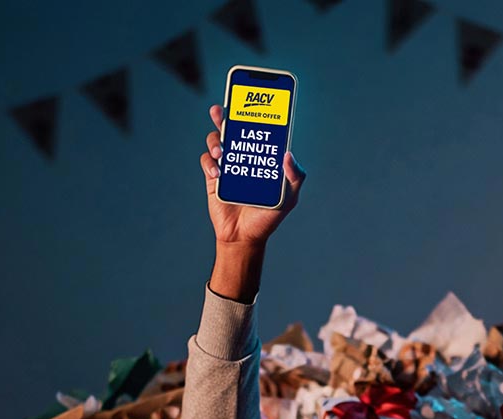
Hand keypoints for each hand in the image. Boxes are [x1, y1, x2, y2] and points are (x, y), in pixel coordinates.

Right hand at [200, 104, 304, 247]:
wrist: (244, 237)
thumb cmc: (268, 216)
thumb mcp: (288, 197)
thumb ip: (294, 177)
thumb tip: (288, 154)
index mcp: (264, 155)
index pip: (261, 128)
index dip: (258, 111)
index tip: (256, 97)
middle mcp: (245, 154)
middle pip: (235, 127)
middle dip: (229, 114)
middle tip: (225, 108)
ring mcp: (228, 164)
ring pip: (218, 140)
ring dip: (217, 139)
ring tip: (221, 151)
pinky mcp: (213, 176)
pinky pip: (207, 161)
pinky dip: (210, 162)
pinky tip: (217, 172)